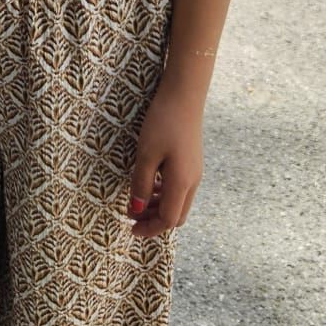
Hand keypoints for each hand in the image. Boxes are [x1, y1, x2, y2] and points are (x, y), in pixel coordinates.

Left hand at [127, 87, 203, 238]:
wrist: (184, 96)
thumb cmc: (163, 123)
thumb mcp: (146, 154)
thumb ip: (141, 184)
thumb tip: (137, 210)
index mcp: (181, 183)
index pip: (168, 220)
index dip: (149, 229)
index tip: (130, 228)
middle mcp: (192, 181)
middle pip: (176, 216)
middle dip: (154, 221)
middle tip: (132, 215)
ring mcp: (195, 172)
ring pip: (179, 202)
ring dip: (159, 207)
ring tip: (137, 199)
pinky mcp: (192, 162)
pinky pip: (180, 188)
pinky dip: (165, 194)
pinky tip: (150, 183)